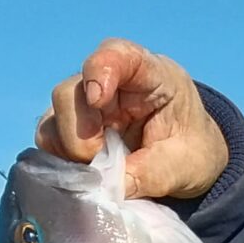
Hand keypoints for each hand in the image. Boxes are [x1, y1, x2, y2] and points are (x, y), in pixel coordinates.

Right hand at [37, 39, 228, 202]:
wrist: (190, 162)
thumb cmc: (193, 151)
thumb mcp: (185, 166)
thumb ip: (151, 173)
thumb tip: (106, 188)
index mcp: (150, 76)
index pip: (118, 55)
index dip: (99, 70)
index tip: (98, 99)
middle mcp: (111, 85)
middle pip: (71, 92)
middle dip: (79, 132)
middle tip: (99, 162)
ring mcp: (87, 106)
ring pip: (54, 117)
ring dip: (68, 150)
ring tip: (99, 172)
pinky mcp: (72, 129)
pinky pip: (50, 139)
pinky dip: (61, 159)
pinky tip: (87, 173)